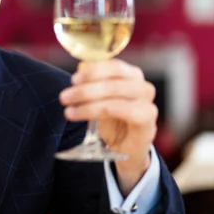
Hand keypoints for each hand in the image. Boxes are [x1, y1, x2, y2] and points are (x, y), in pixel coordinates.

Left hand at [59, 59, 156, 194]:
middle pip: (113, 81)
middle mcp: (143, 87)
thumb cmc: (113, 119)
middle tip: (64, 97)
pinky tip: (86, 115)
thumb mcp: (100, 98)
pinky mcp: (147, 123)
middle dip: (85, 89)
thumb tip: (82, 66)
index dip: (93, 71)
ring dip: (89, 103)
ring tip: (69, 111)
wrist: (126, 148)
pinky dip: (104, 110)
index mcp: (132, 76)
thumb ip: (92, 81)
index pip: (114, 66)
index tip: (74, 79)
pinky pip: (127, 112)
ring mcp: (148, 104)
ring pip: (116, 96)